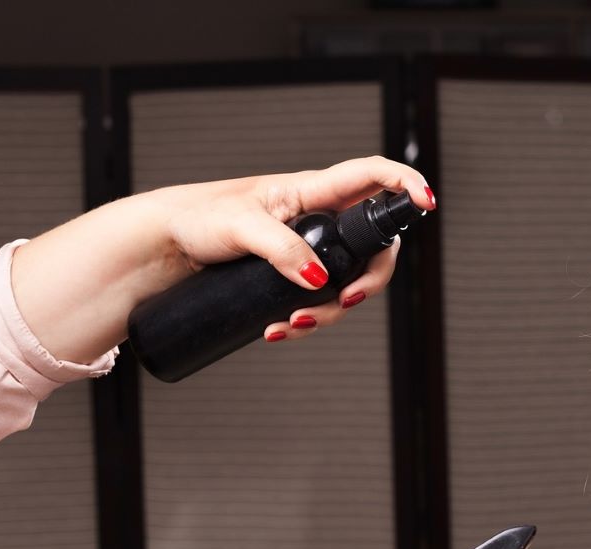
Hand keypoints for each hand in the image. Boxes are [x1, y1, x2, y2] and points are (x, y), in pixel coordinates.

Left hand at [154, 156, 434, 342]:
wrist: (163, 248)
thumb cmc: (196, 219)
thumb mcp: (239, 228)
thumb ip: (281, 249)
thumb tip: (319, 280)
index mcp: (311, 190)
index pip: (372, 176)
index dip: (405, 184)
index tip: (426, 202)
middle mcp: (318, 217)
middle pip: (373, 246)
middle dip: (369, 279)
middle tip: (347, 299)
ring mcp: (309, 248)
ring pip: (347, 281)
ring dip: (331, 311)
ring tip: (292, 325)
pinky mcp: (293, 275)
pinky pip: (320, 300)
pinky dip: (308, 319)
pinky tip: (279, 330)